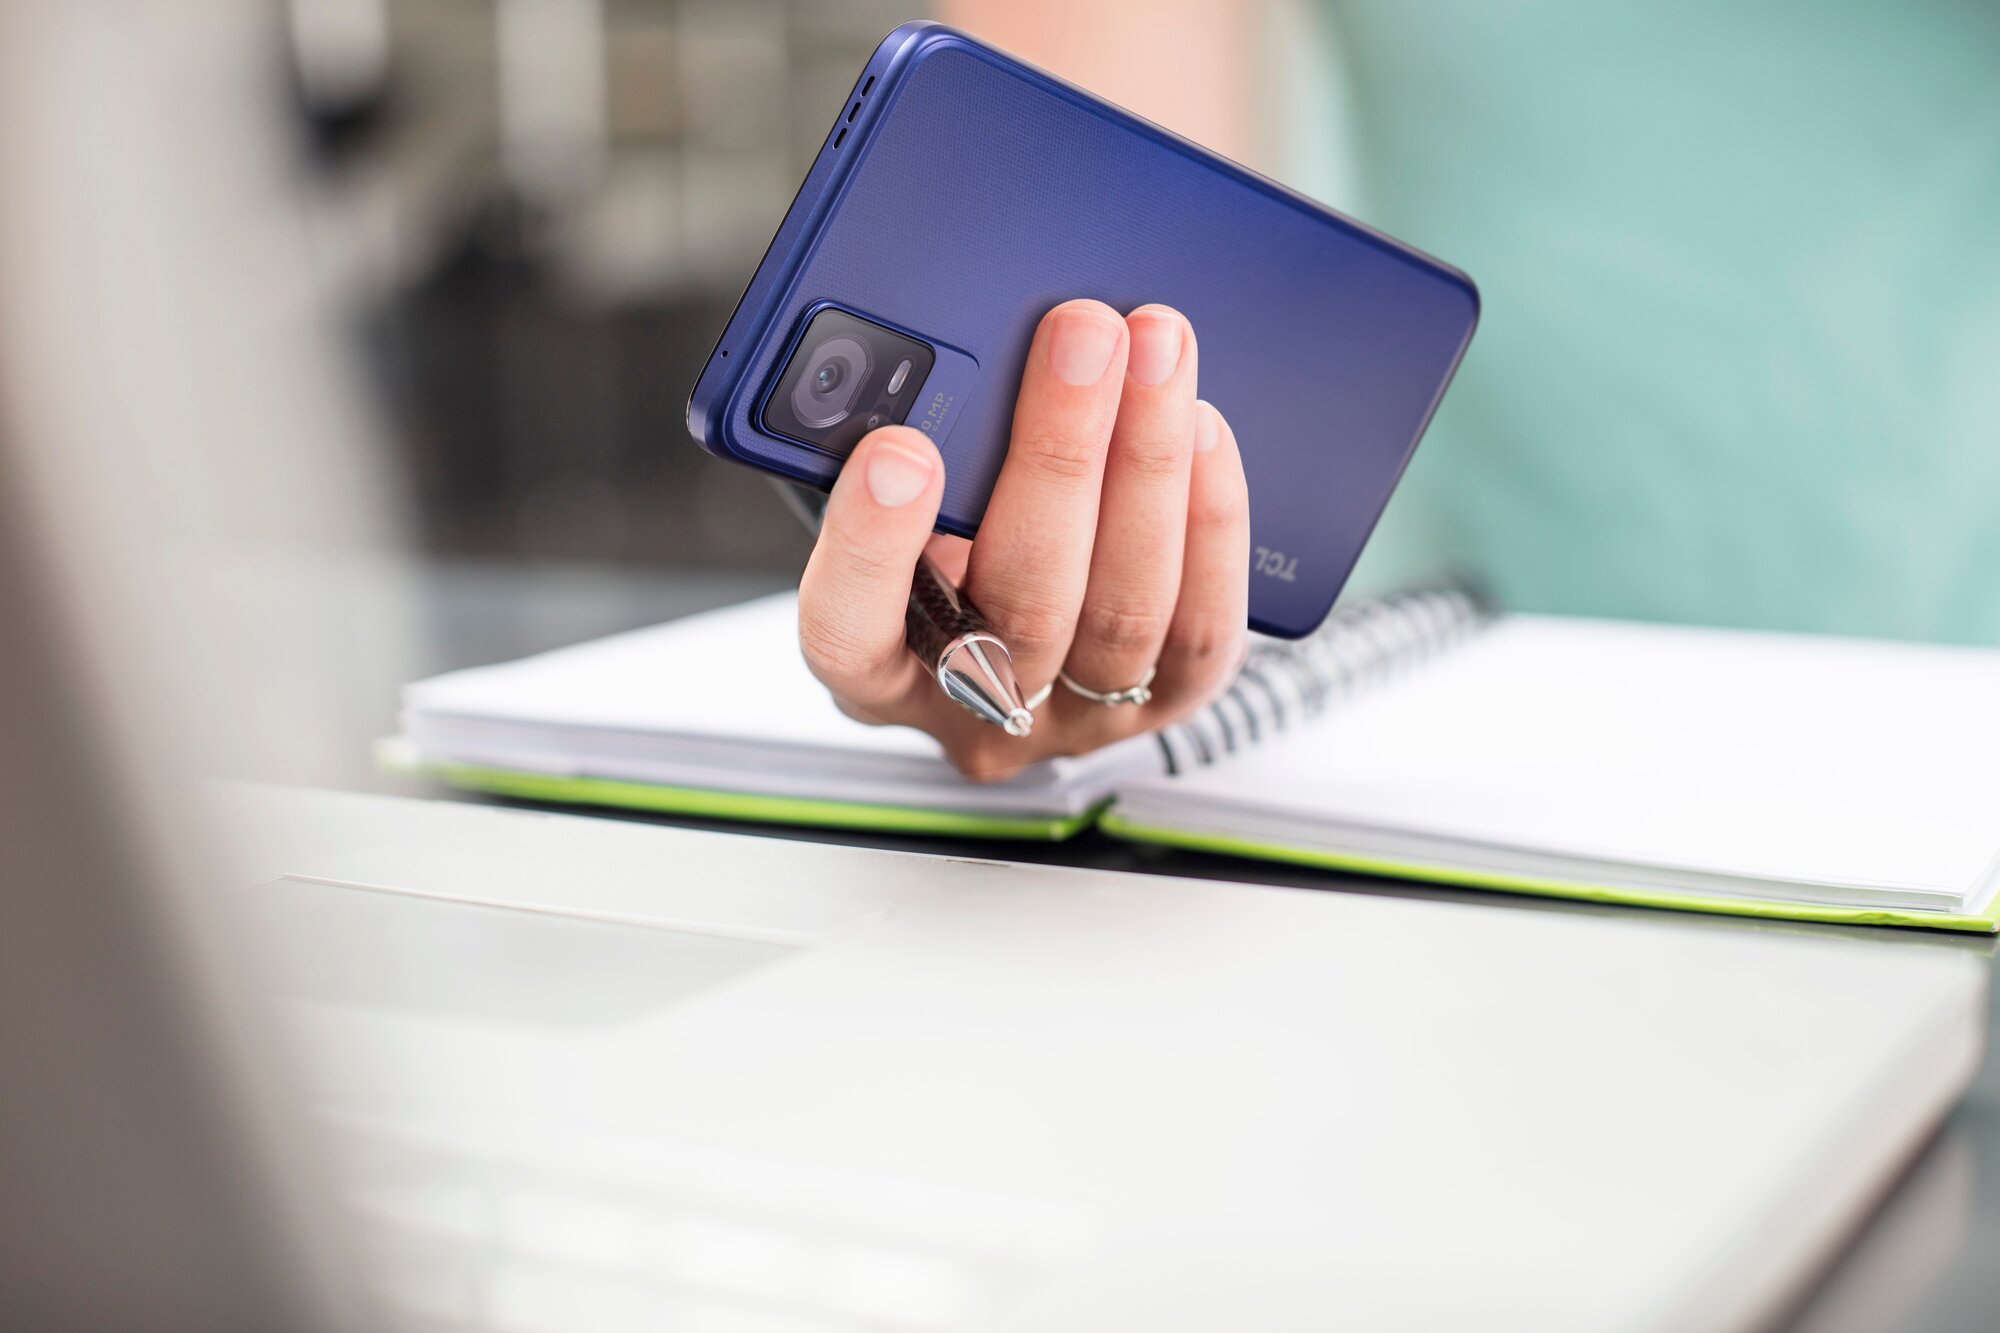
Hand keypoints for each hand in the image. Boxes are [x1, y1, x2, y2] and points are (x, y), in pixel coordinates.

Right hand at [798, 300, 1250, 779]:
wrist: (1043, 638)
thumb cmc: (951, 546)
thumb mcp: (907, 503)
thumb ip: (920, 453)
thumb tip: (971, 355)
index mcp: (876, 671)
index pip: (849, 633)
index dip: (873, 547)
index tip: (900, 448)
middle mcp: (976, 709)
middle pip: (1022, 602)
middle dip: (1059, 453)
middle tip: (1081, 337)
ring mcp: (1078, 722)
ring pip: (1124, 610)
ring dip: (1149, 466)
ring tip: (1157, 354)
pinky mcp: (1165, 708)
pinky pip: (1201, 629)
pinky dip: (1207, 522)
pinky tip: (1202, 432)